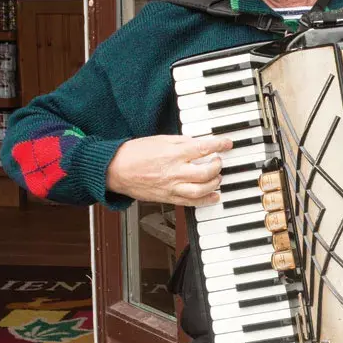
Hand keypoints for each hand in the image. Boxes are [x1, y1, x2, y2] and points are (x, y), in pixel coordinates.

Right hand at [105, 135, 231, 205]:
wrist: (116, 170)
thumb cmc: (135, 153)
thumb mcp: (161, 140)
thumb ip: (182, 142)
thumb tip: (200, 143)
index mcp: (173, 154)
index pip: (203, 148)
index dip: (219, 145)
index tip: (227, 143)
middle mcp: (174, 172)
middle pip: (206, 172)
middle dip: (217, 166)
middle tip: (219, 161)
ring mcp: (171, 187)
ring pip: (201, 190)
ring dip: (214, 184)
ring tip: (217, 177)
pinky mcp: (168, 198)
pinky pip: (191, 203)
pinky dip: (206, 200)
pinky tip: (214, 196)